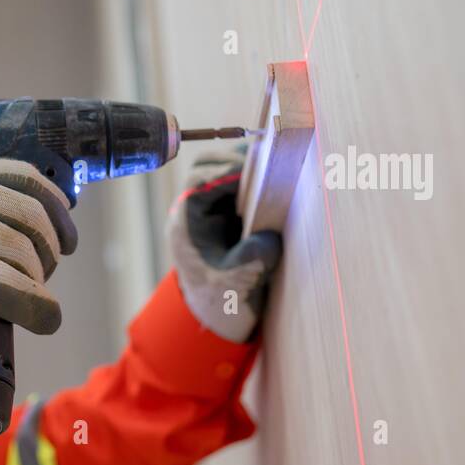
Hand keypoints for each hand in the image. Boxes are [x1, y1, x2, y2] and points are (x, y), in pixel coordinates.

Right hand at [0, 153, 77, 334]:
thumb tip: (22, 226)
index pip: (25, 176)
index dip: (56, 205)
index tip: (65, 229)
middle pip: (32, 218)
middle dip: (49, 250)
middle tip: (44, 273)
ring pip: (25, 256)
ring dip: (38, 284)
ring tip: (31, 298)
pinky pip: (18, 290)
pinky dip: (39, 309)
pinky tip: (45, 319)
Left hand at [168, 148, 282, 342]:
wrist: (219, 305)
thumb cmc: (220, 295)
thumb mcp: (236, 285)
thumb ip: (250, 263)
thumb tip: (269, 239)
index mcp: (187, 223)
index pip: (198, 183)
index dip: (225, 173)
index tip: (253, 173)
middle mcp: (195, 207)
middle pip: (207, 165)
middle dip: (236, 160)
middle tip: (267, 165)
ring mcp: (211, 204)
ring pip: (223, 166)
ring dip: (248, 163)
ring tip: (274, 168)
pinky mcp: (229, 204)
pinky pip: (240, 177)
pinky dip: (257, 173)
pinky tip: (277, 180)